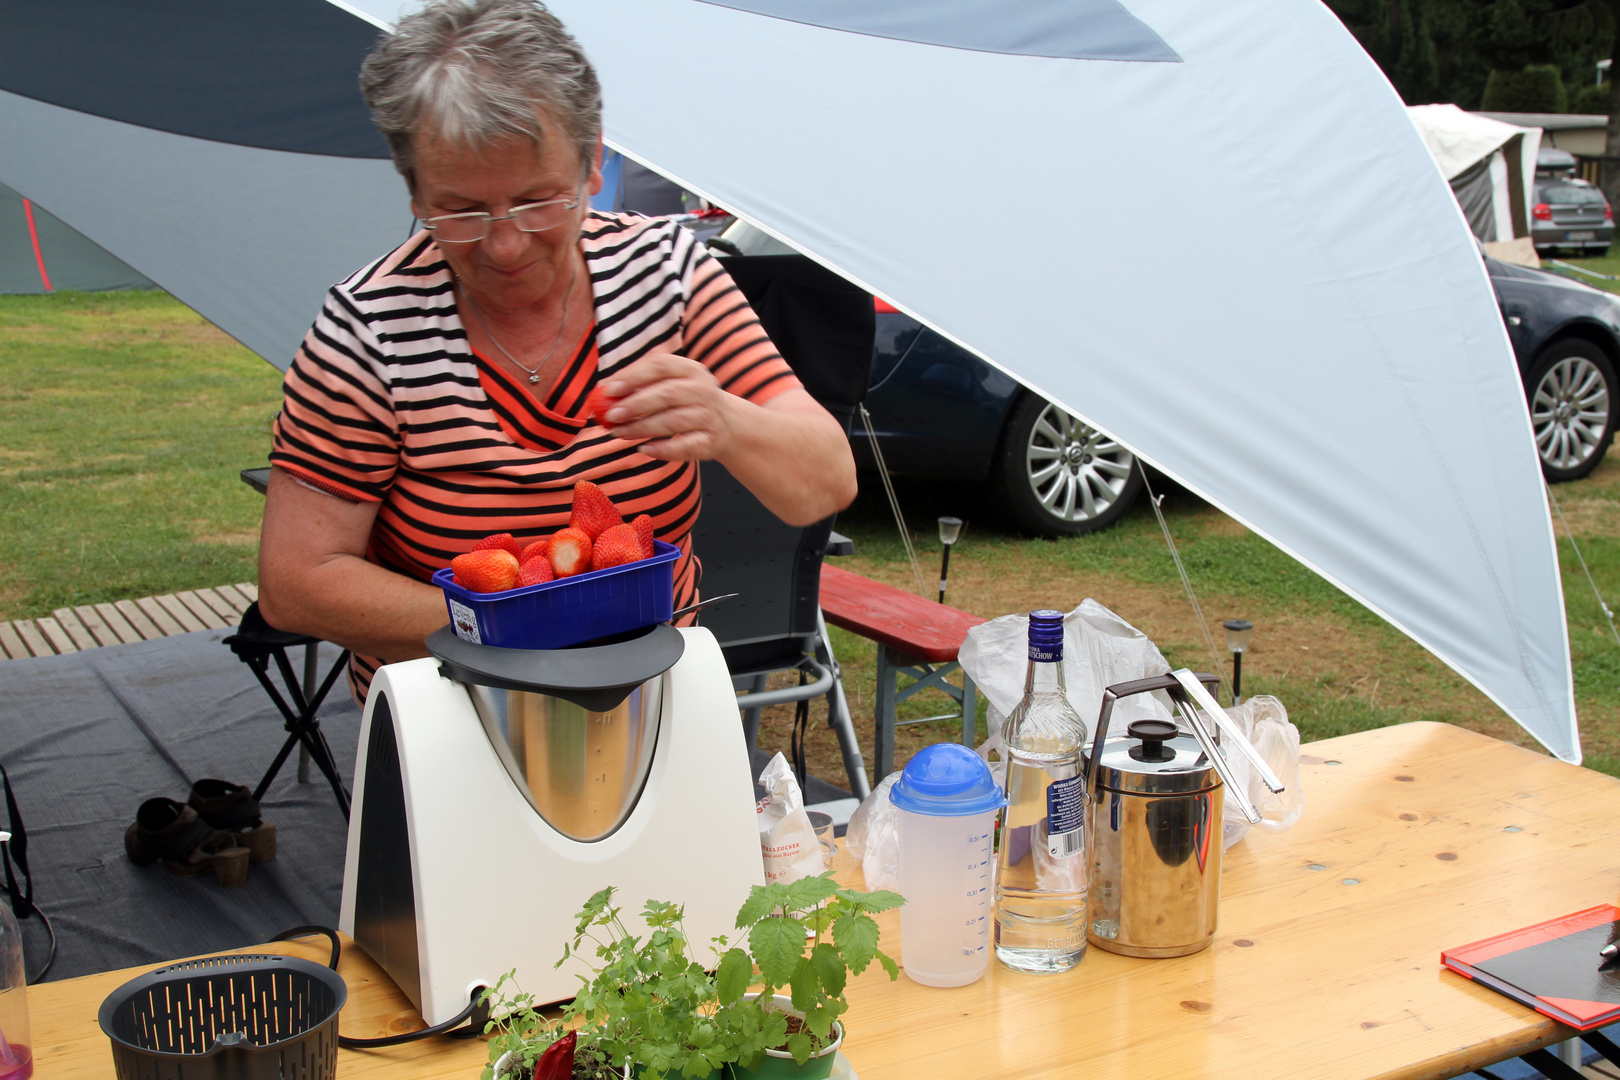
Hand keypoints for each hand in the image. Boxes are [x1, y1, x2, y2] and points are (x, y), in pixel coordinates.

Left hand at [597, 351, 736, 460]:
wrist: (728, 424)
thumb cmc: (687, 401)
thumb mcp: (673, 384)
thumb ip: (642, 385)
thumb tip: (603, 392)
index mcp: (690, 369)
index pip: (660, 365)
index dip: (633, 376)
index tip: (609, 389)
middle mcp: (703, 389)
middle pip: (666, 394)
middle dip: (635, 405)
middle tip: (610, 415)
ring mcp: (709, 416)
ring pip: (672, 421)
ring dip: (642, 428)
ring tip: (620, 432)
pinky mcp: (710, 440)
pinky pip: (684, 446)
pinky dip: (662, 449)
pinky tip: (644, 448)